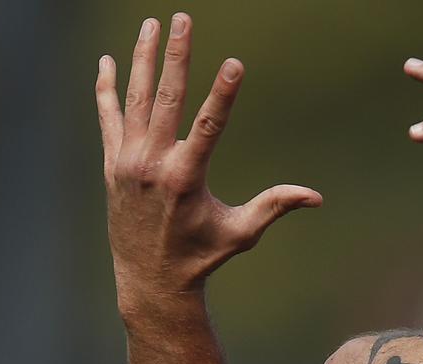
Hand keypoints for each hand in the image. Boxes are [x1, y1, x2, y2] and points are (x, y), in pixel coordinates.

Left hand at [96, 14, 321, 309]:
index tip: (234, 63)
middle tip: (183, 19)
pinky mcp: (112, 163)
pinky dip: (106, 88)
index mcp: (186, 179)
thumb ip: (275, 206)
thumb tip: (316, 197)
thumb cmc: (202, 255)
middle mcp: (152, 165)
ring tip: (152, 24)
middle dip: (176, 55)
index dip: (223, 93)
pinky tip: (107, 60)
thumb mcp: (242, 233)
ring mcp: (127, 161)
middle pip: (166, 98)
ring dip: (143, 58)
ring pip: (135, 99)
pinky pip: (108, 117)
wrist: (150, 279)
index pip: (208, 125)